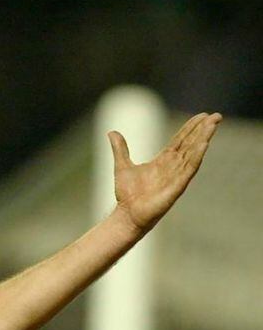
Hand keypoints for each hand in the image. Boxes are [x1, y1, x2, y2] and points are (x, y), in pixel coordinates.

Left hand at [109, 112, 221, 232]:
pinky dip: (197, 155)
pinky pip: (190, 168)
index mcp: (163, 161)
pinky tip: (205, 142)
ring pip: (194, 153)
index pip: (181, 140)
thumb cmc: (128, 194)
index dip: (191, 128)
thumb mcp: (123, 165)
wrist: (127, 214)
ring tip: (213, 124)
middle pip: (191, 144)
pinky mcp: (178, 186)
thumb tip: (112, 132)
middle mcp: (173, 167)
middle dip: (203, 129)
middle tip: (216, 115)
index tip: (202, 115)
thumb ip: (120, 149)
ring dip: (204, 138)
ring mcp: (177, 176)